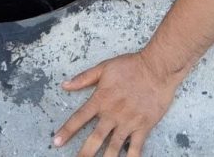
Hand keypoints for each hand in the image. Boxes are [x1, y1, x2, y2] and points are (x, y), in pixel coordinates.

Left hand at [53, 52, 181, 156]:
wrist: (157, 68)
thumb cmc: (130, 66)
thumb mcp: (103, 68)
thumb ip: (83, 78)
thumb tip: (65, 85)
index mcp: (101, 99)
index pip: (79, 118)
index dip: (67, 131)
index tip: (56, 142)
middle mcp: (112, 114)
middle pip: (95, 138)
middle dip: (85, 153)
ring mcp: (128, 122)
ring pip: (114, 147)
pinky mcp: (143, 126)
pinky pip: (136, 148)